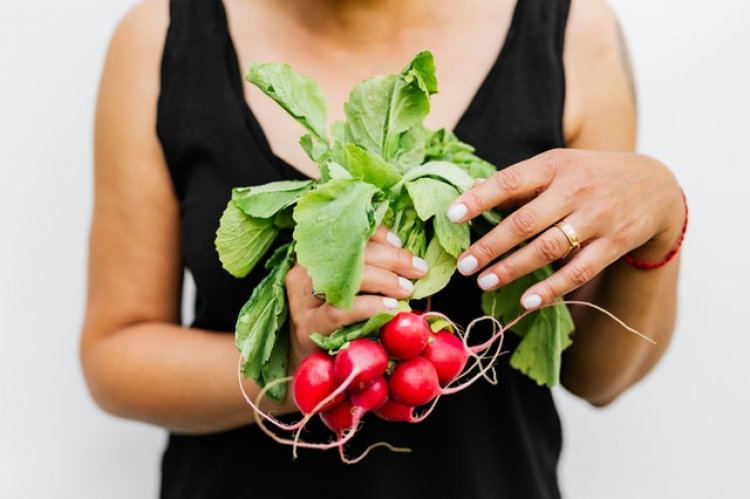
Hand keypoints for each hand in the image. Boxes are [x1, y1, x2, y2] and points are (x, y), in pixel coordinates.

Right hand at [285, 225, 428, 370]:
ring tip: (407, 289)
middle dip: (391, 258)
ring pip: (346, 279)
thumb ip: (370, 272)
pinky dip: (371, 306)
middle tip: (417, 269)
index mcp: (314, 259)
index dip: (375, 235)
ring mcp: (303, 300)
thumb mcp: (352, 293)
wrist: (311, 370)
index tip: (399, 243)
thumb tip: (408, 260)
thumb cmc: (338, 327)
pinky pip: (341, 310)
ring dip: (384, 280)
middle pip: (349, 254)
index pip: (345, 235)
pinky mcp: (308, 326)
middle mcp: (303, 273)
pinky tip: (391, 308)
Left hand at [446, 149, 683, 308]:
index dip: (479, 199)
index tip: (451, 216)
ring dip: (513, 269)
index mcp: (554, 165)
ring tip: (484, 282)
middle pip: (525, 222)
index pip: (510, 181)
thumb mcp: (558, 167)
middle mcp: (575, 189)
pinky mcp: (614, 243)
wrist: (656, 185)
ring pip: (547, 249)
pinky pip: (579, 271)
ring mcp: (597, 217)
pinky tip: (528, 301)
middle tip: (463, 265)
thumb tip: (470, 190)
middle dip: (490, 246)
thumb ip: (518, 182)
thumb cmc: (591, 176)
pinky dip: (552, 289)